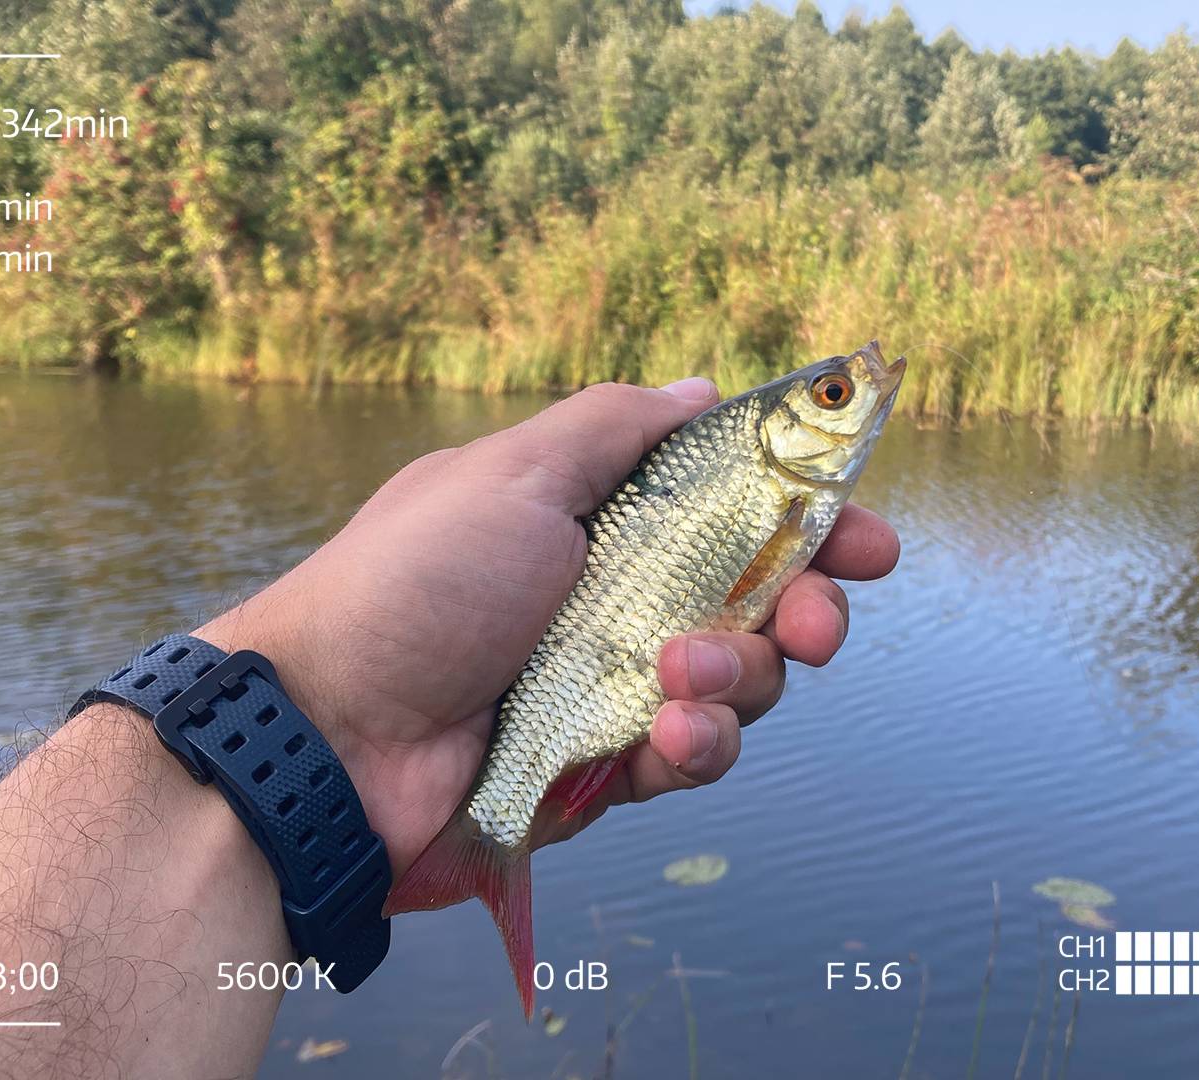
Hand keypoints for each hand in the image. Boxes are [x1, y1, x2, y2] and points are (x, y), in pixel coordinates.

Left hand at [198, 378, 899, 877]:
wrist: (328, 733)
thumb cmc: (412, 585)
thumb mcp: (512, 474)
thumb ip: (615, 429)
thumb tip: (705, 390)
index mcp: (596, 520)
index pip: (733, 513)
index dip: (811, 526)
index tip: (870, 545)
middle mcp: (613, 600)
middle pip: (759, 604)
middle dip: (806, 613)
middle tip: (816, 622)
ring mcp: (608, 688)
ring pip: (738, 687)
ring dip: (740, 680)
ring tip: (679, 677)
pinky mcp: (599, 770)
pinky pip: (689, 758)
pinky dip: (696, 746)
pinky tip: (668, 733)